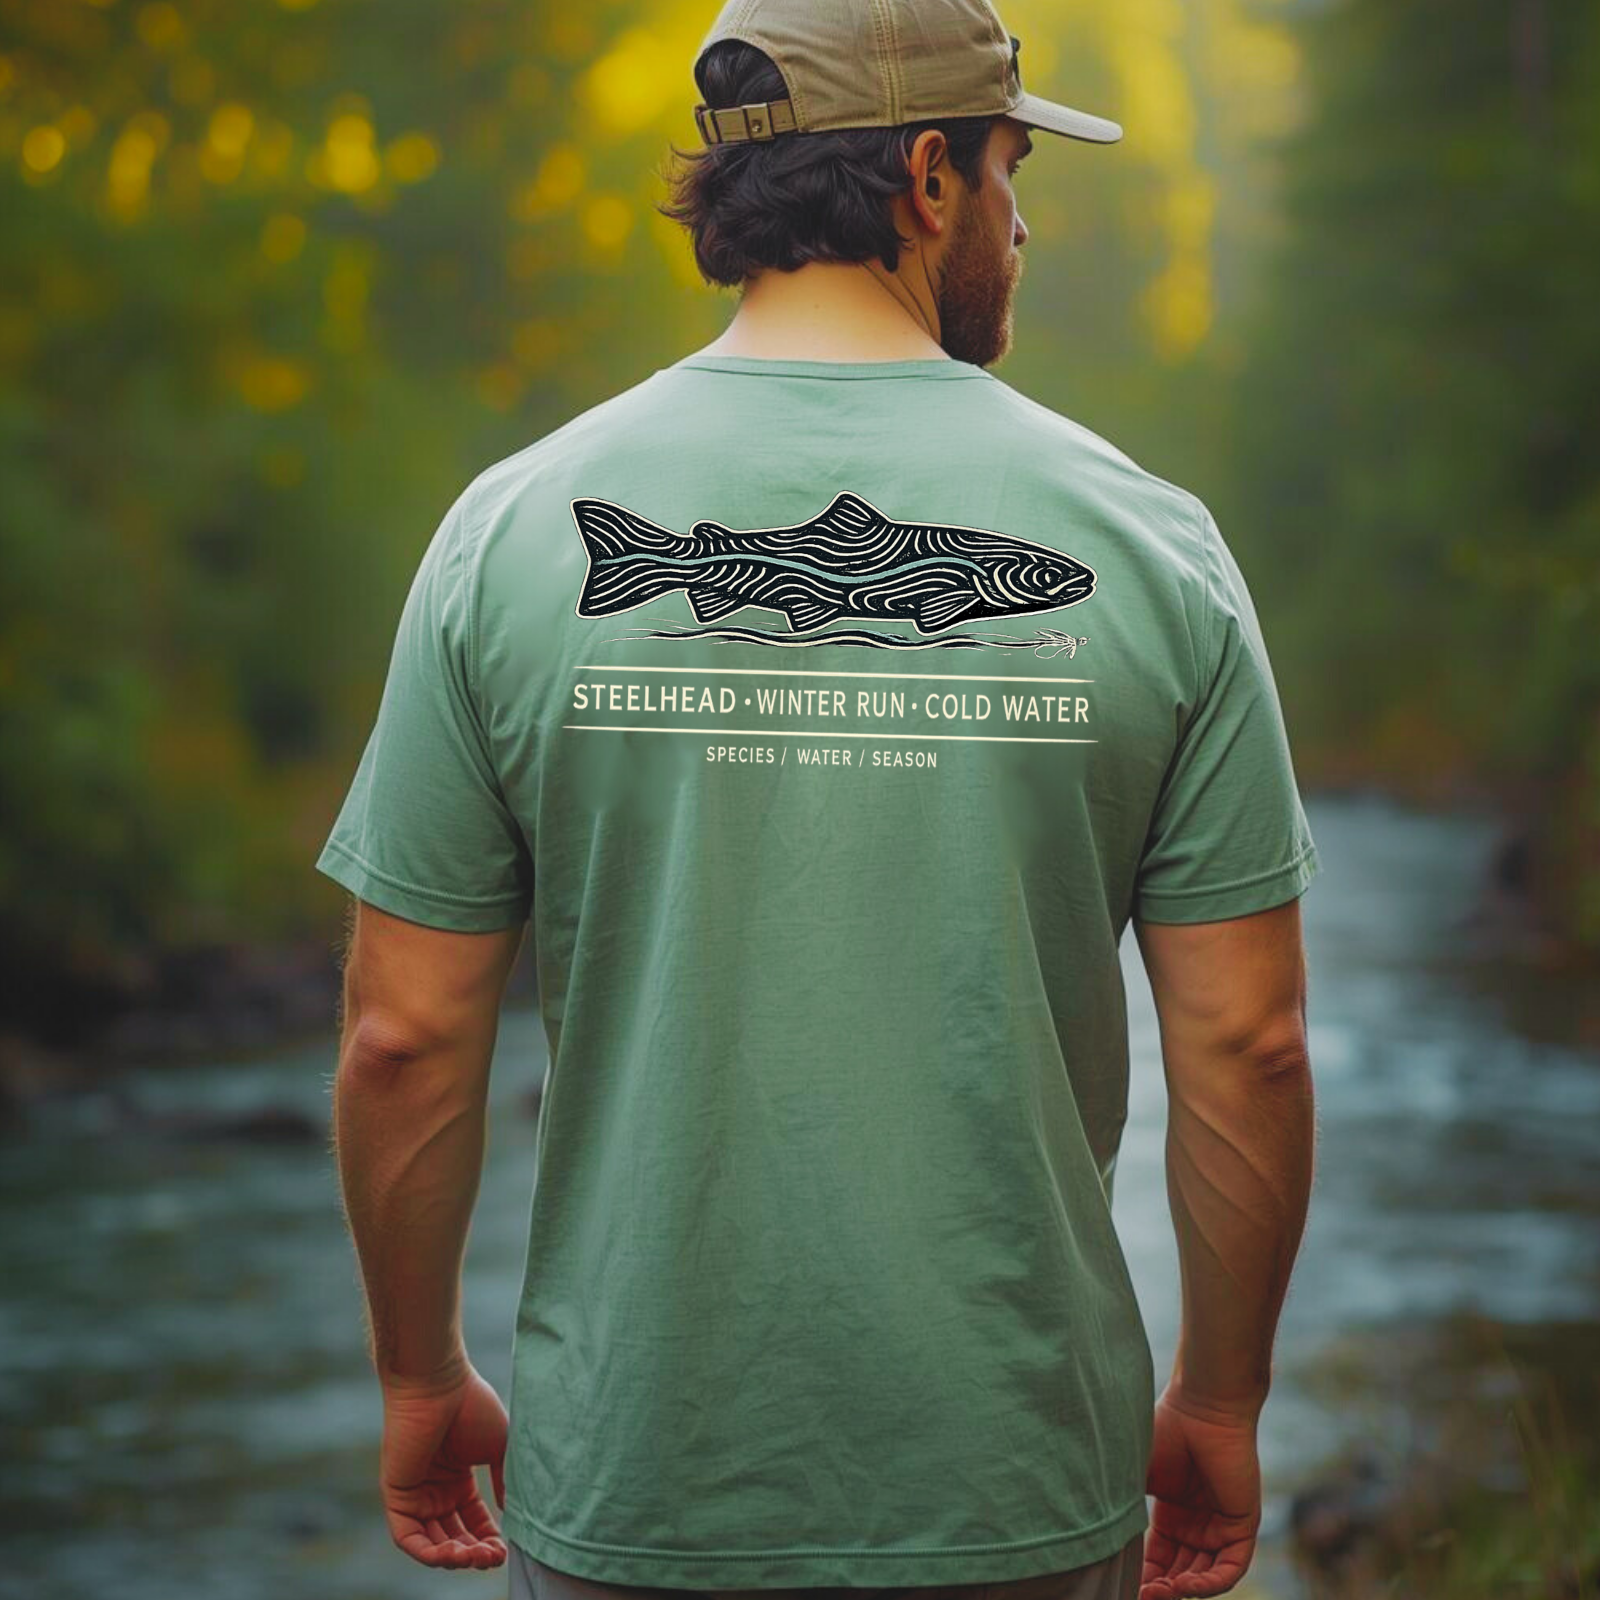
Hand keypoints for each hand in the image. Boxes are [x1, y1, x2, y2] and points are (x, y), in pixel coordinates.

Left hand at [379, 1357, 509, 1570]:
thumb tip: (512, 1513)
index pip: (472, 1521)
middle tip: (493, 1558)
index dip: (488, 1539)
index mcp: (457, 1479)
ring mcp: (415, 1494)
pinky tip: (453, 1553)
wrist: (440, 1384)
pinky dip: (429, 1553)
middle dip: (474, 1553)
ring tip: (476, 1557)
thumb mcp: (498, 1448)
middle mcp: (434, 1490)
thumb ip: (504, 1481)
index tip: (506, 1550)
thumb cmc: (471, 1406)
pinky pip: (408, 1538)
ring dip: (455, 1557)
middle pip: (454, 1538)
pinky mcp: (396, 1496)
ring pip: (432, 1543)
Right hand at [1140, 1386, 1262, 1598]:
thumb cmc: (1164, 1431)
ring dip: (1183, 1591)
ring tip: (1159, 1593)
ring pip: (1205, 1576)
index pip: (1158, 1559)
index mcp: (1172, 1514)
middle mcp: (1198, 1524)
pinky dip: (1209, 1584)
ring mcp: (1221, 1526)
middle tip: (1140, 1595)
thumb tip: (1094, 1538)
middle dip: (1161, 1589)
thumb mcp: (1135, 1476)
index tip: (1124, 1587)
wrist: (1201, 1407)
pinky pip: (1230, 1567)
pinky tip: (1185, 1586)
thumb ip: (1121, 1506)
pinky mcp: (1243, 1525)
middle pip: (1180, 1573)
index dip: (1142, 1576)